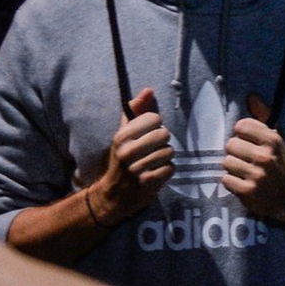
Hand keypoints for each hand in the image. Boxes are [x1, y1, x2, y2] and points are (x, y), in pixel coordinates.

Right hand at [91, 88, 171, 224]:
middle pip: (165, 134)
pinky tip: (154, 174)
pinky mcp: (147, 183)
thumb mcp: (124, 134)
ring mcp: (137, 169)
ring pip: (169, 151)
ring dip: (164, 157)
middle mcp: (127, 152)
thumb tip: (149, 90)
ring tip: (151, 163)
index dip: (155, 125)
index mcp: (122, 136)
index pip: (155, 118)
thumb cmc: (122, 159)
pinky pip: (170, 168)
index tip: (146, 134)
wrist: (114, 195)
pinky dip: (166, 171)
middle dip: (162, 142)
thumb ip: (136, 110)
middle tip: (151, 150)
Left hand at [222, 94, 284, 222]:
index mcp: (273, 140)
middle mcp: (266, 156)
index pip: (241, 126)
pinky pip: (226, 180)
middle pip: (230, 144)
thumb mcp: (275, 139)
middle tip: (246, 159)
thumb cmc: (277, 163)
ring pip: (226, 162)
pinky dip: (231, 182)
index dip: (242, 134)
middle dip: (235, 152)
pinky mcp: (248, 191)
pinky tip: (242, 182)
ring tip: (244, 171)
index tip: (249, 142)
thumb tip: (251, 96)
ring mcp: (257, 175)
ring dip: (232, 168)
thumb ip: (263, 116)